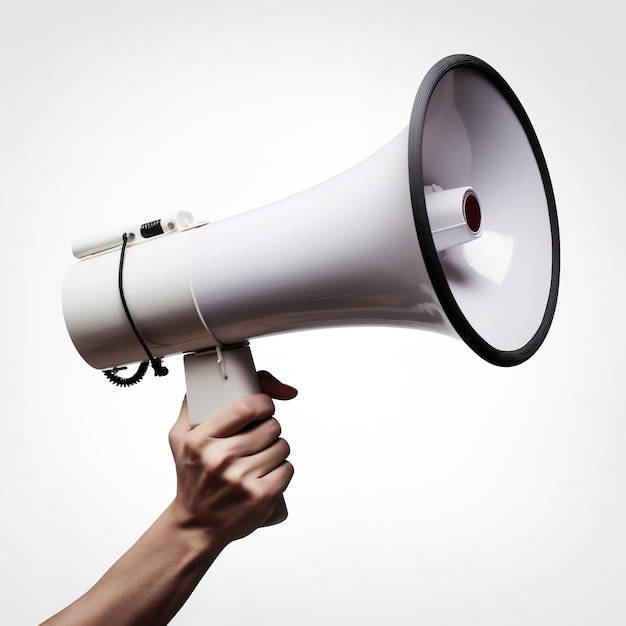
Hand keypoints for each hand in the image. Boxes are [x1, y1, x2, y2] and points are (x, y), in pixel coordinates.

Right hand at [168, 371, 296, 547]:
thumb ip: (193, 403)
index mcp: (200, 440)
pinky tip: (268, 472)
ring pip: (282, 446)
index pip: (246, 407)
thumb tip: (217, 378)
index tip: (264, 406)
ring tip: (261, 455)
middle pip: (270, 426)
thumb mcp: (180, 437)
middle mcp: (219, 460)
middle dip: (270, 427)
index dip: (264, 402)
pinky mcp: (260, 498)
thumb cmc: (191, 476)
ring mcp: (240, 481)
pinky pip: (287, 469)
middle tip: (259, 436)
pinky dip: (282, 468)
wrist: (196, 524)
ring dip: (277, 448)